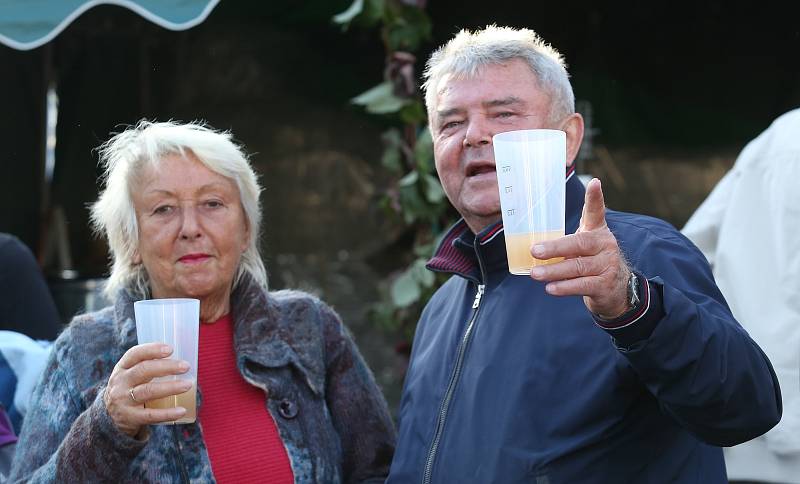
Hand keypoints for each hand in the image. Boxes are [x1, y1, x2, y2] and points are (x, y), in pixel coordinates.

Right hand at [103, 343, 191, 437]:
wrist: (110, 418)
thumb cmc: (129, 390)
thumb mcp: (130, 375)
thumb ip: (148, 367)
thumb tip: (181, 361)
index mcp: (122, 368)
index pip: (134, 354)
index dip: (152, 350)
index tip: (170, 349)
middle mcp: (120, 382)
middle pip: (143, 370)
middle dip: (166, 367)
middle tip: (186, 366)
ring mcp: (123, 400)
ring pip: (148, 391)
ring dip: (170, 387)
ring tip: (188, 385)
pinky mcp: (130, 417)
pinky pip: (150, 415)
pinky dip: (167, 413)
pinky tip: (182, 411)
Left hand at [529, 178, 631, 318]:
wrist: (617, 290)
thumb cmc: (592, 262)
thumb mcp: (584, 246)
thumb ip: (566, 240)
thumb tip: (530, 242)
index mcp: (597, 231)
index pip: (596, 212)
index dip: (595, 198)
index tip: (594, 183)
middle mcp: (605, 245)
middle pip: (579, 243)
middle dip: (555, 248)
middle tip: (534, 251)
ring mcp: (608, 265)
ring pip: (577, 267)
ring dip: (554, 271)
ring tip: (535, 274)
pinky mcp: (605, 285)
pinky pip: (582, 285)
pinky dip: (565, 287)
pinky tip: (551, 288)